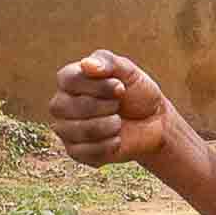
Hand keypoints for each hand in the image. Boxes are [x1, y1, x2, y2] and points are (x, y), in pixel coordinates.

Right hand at [48, 50, 177, 169]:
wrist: (153, 123)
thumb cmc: (137, 93)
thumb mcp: (128, 71)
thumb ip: (108, 62)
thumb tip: (86, 65)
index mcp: (70, 81)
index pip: (68, 81)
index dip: (97, 86)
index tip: (121, 88)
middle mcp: (62, 104)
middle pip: (66, 107)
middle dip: (103, 106)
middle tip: (119, 106)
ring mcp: (66, 129)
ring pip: (76, 130)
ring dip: (107, 126)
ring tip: (118, 122)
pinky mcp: (76, 152)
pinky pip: (84, 152)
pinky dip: (108, 145)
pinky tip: (117, 139)